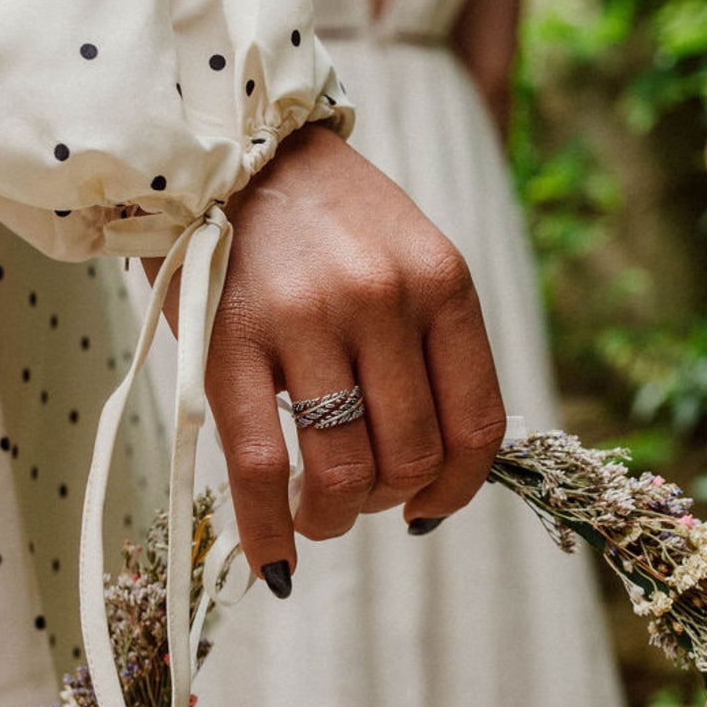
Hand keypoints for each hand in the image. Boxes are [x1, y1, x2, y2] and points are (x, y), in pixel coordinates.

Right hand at [203, 123, 505, 592]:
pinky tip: (275, 560)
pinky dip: (269, 531)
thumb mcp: (406, 254)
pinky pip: (258, 468)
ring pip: (341, 471)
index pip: (478, 423)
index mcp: (441, 281)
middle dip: (387, 500)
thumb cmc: (324, 215)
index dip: (459, 489)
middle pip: (409, 457)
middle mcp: (382, 300)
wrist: (229, 147)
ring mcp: (305, 323)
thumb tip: (438, 461)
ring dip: (333, 519)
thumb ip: (429, 343)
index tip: (428, 508)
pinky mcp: (228, 345)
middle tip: (357, 497)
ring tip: (317, 516)